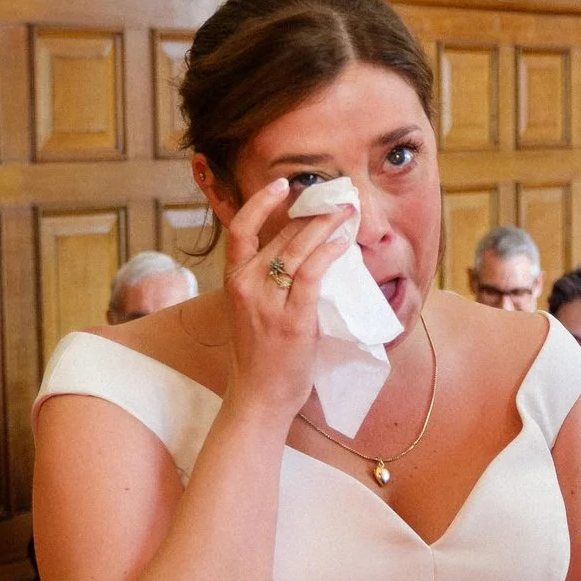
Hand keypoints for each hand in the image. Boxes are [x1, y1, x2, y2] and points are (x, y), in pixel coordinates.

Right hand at [220, 177, 354, 420]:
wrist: (258, 396)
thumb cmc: (260, 355)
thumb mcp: (252, 310)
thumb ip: (267, 281)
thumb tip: (301, 250)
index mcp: (234, 282)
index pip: (241, 229)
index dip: (260, 202)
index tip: (281, 184)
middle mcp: (246, 287)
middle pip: (281, 236)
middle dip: (312, 214)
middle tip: (337, 202)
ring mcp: (268, 303)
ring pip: (298, 249)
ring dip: (326, 226)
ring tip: (346, 213)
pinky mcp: (293, 319)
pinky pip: (312, 274)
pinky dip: (329, 253)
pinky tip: (343, 244)